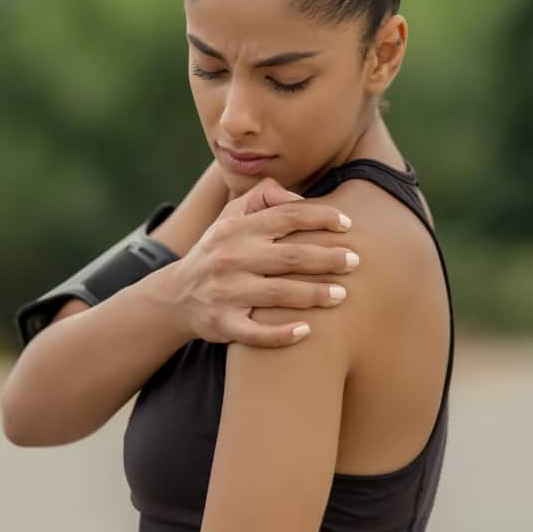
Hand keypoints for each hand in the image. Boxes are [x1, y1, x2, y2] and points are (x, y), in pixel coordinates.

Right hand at [156, 177, 356, 346]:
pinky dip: (281, 334)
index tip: (348, 224)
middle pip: (290, 256)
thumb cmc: (218, 252)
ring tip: (342, 295)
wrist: (176, 295)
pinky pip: (255, 333)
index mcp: (237, 229)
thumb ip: (262, 197)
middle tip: (356, 261)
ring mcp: (226, 292)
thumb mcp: (229, 217)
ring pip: (279, 294)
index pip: (286, 216)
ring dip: (314, 295)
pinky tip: (307, 332)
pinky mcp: (223, 323)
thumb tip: (298, 197)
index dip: (321, 217)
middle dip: (327, 258)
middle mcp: (231, 258)